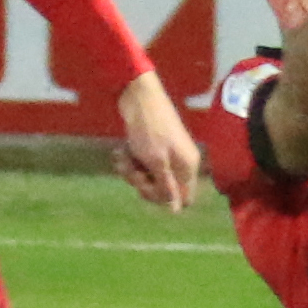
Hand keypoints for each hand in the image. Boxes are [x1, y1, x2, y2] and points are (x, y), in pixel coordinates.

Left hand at [111, 70, 201, 211]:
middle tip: (132, 171)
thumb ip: (166, 187)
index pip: (184, 199)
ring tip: (122, 157)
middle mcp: (180, 163)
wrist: (137, 96)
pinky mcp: (153, 148)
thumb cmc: (149, 129)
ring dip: (132, 171)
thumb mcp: (156, 162)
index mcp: (187, 167)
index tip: (148, 188)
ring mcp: (167, 155)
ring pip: (149, 178)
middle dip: (143, 183)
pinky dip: (131, 161)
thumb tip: (176, 210)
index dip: (165, 199)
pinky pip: (143, 165)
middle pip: (163, 191)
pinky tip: (120, 152)